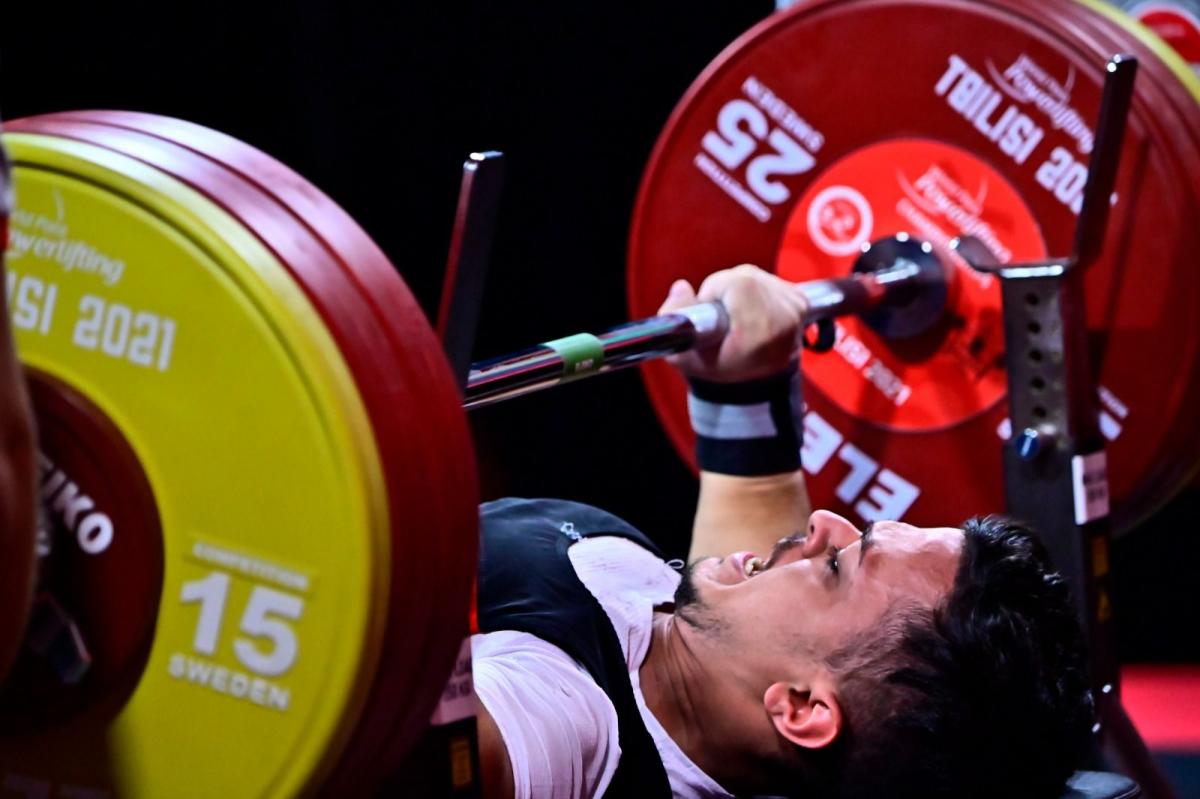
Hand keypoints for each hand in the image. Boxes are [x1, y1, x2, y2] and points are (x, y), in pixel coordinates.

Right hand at [657, 264, 808, 382]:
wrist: (756, 385)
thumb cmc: (719, 369)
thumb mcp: (685, 355)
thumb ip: (674, 319)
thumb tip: (681, 287)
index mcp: (761, 331)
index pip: (737, 284)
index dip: (714, 291)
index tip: (710, 313)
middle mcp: (786, 317)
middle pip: (743, 276)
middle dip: (723, 289)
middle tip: (720, 317)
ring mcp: (797, 309)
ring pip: (753, 275)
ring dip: (737, 289)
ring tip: (735, 317)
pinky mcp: (800, 301)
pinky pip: (766, 278)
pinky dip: (752, 290)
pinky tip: (750, 313)